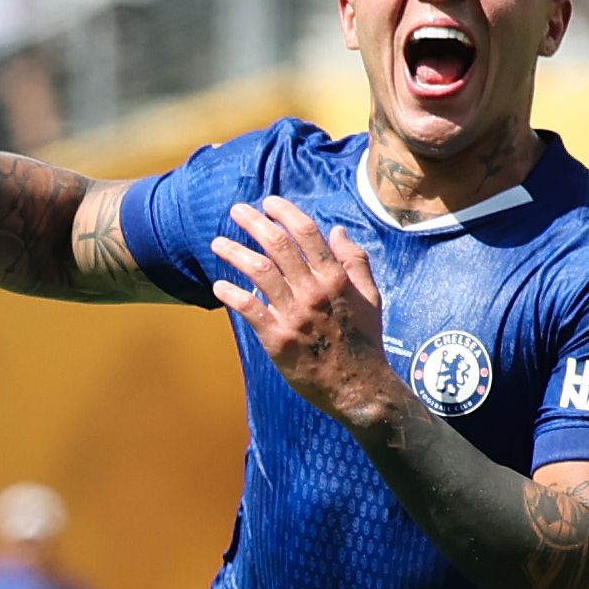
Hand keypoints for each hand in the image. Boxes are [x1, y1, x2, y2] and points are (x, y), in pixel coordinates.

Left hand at [212, 197, 404, 433]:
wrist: (357, 386)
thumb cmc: (364, 340)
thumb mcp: (370, 296)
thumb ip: (355, 261)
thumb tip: (337, 231)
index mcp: (336, 279)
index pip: (307, 234)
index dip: (285, 213)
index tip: (269, 202)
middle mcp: (313, 292)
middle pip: (278, 246)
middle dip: (254, 223)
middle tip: (237, 211)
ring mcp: (294, 315)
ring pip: (259, 273)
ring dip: (235, 253)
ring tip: (218, 242)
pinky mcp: (277, 339)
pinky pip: (249, 310)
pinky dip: (232, 295)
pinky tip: (219, 285)